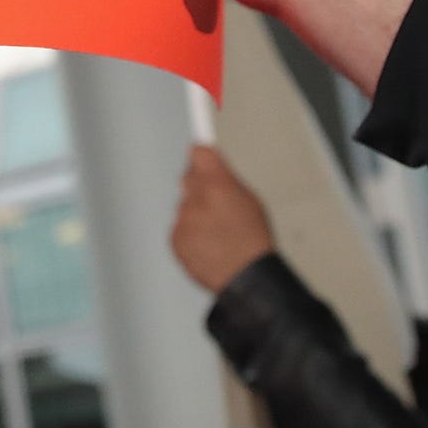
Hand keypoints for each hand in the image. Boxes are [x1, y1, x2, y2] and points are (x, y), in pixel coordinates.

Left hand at [171, 146, 277, 290]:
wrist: (244, 278)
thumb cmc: (252, 242)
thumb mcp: (251, 201)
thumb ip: (227, 179)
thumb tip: (211, 163)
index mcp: (219, 184)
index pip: (199, 153)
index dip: (201, 155)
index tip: (198, 149)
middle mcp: (197, 198)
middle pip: (188, 180)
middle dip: (199, 187)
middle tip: (216, 204)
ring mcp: (184, 220)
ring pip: (184, 207)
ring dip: (195, 215)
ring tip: (218, 234)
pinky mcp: (175, 239)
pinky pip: (179, 229)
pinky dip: (190, 235)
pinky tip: (208, 245)